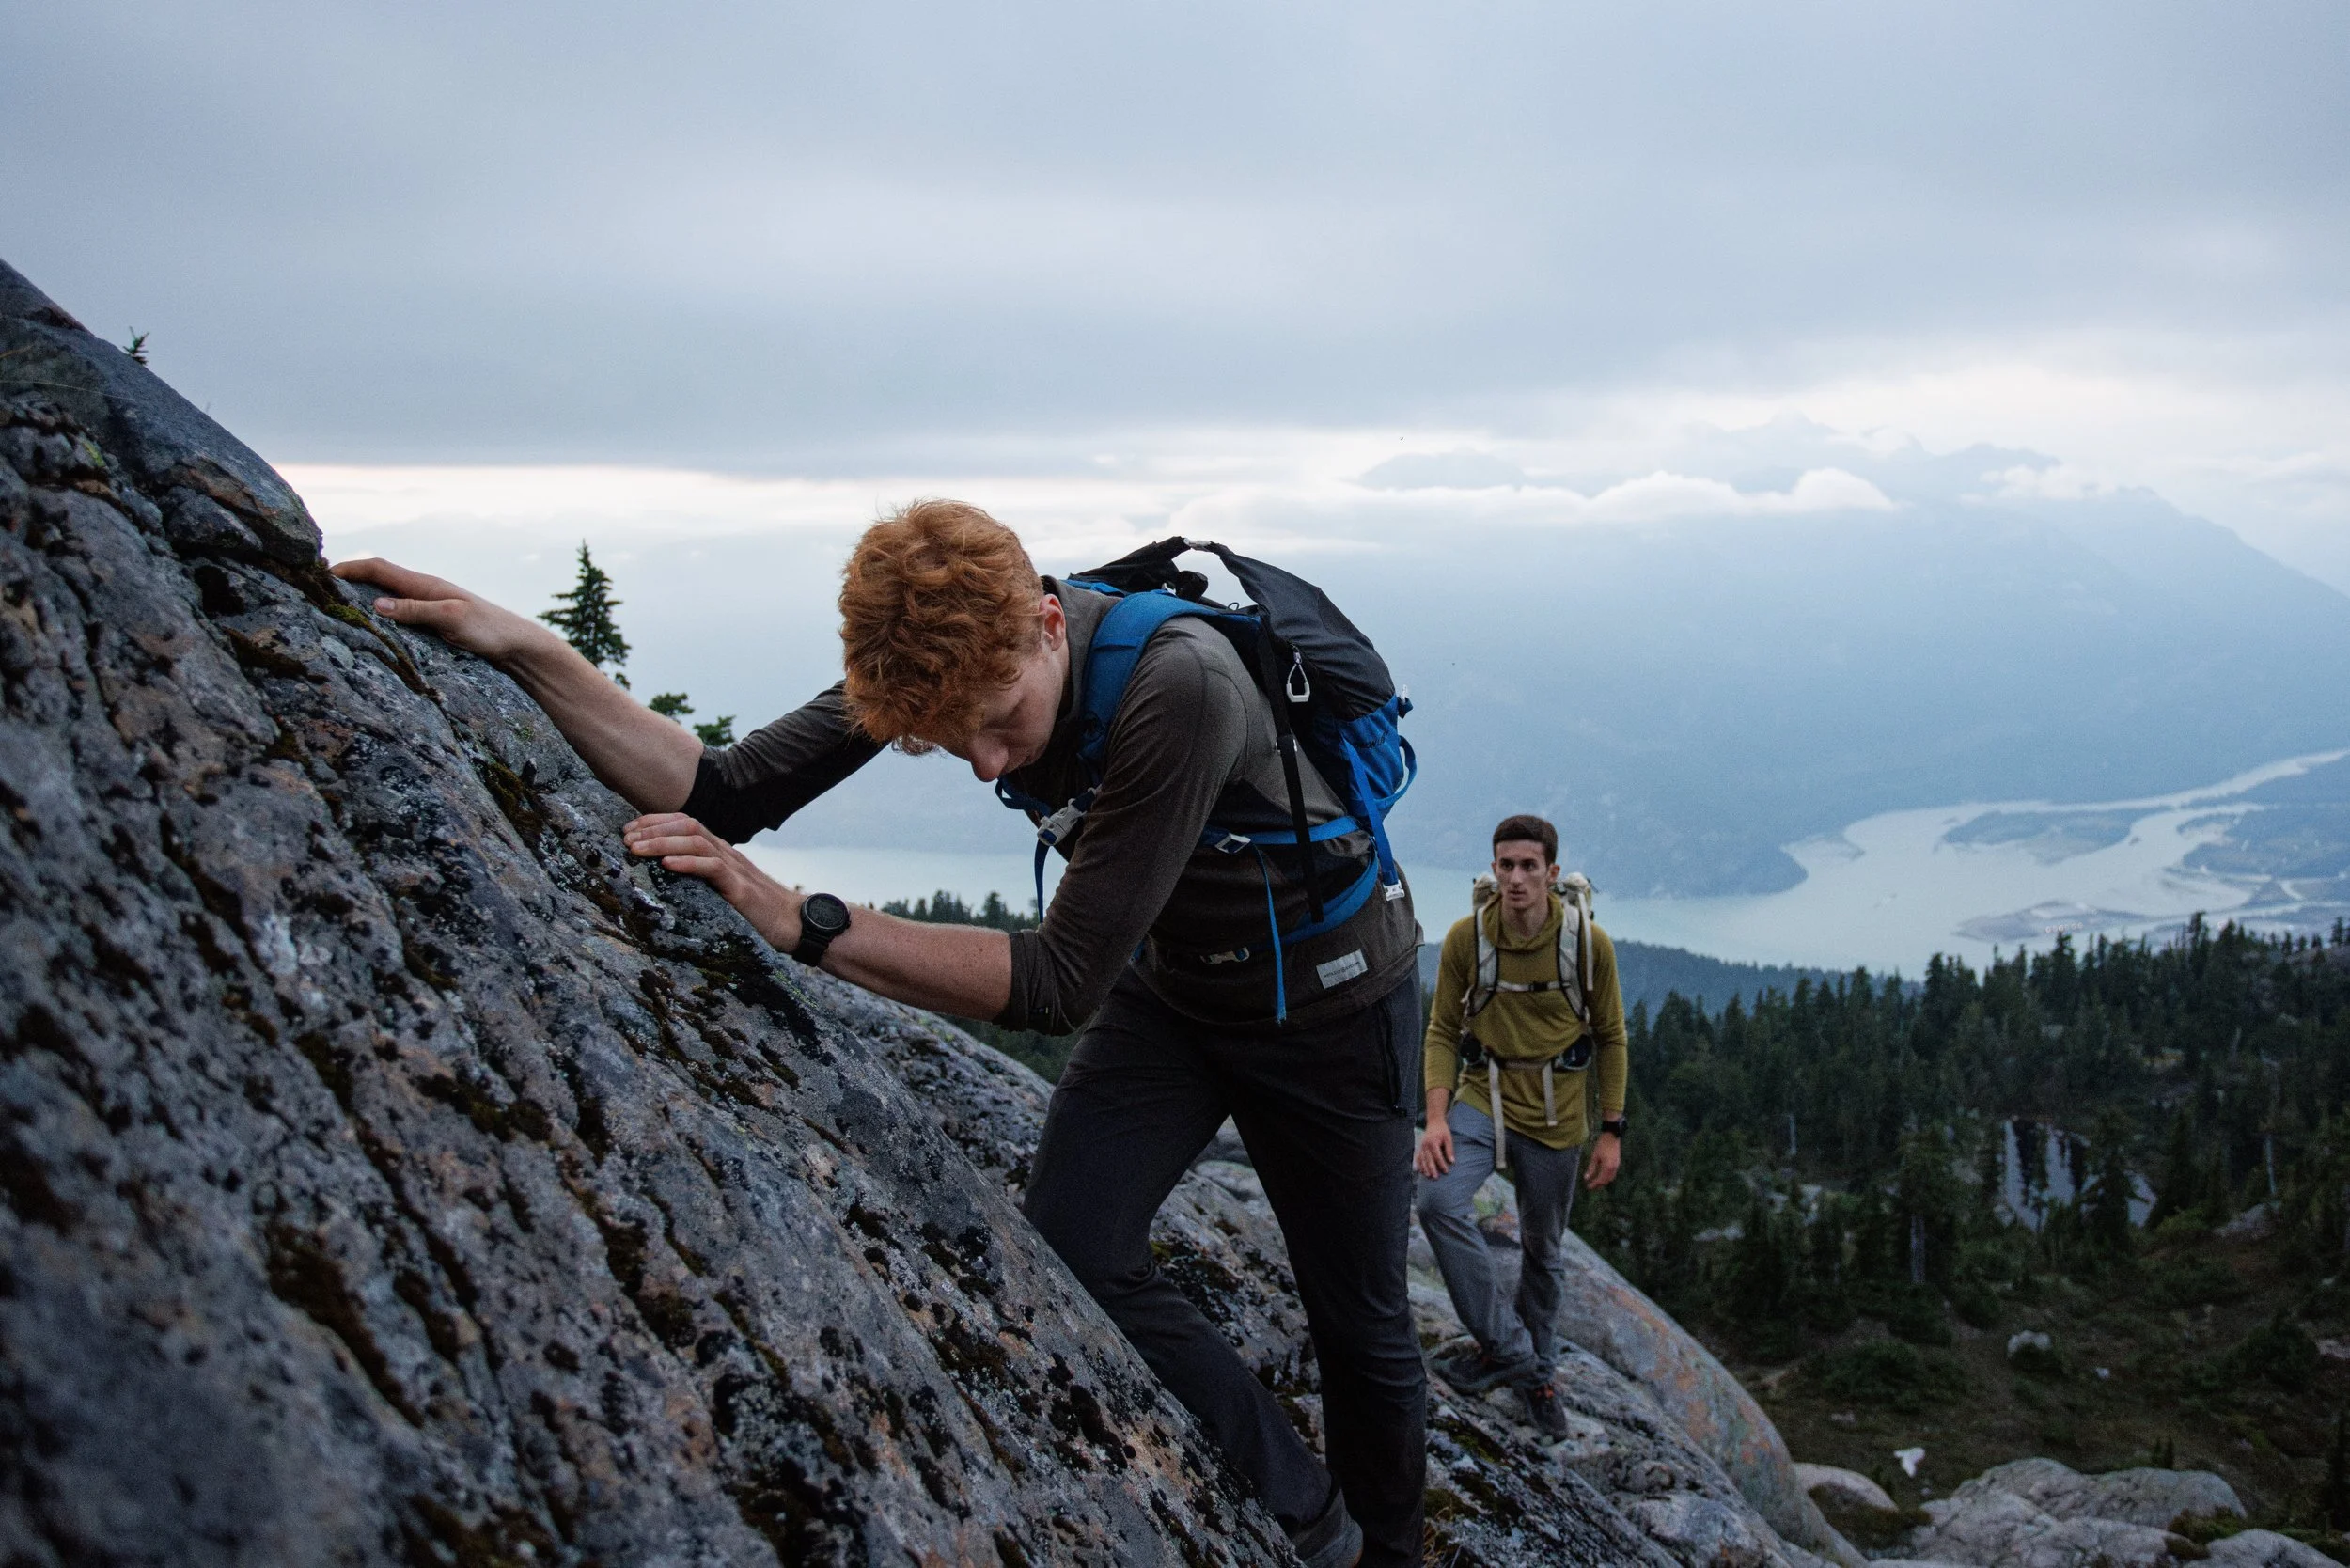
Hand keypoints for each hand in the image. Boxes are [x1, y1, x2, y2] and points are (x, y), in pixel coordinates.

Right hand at [331, 558, 555, 666]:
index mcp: (425, 585)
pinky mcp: (434, 624)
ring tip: (332, 606)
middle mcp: (424, 592)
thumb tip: (375, 604)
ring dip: (361, 597)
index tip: (320, 573)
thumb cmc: (490, 631)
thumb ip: (415, 610)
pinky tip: (369, 627)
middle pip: (378, 579)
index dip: (349, 568)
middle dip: (348, 580)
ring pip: (387, 596)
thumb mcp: (451, 619)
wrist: (519, 646)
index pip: (379, 568)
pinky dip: (379, 615)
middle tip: (316, 590)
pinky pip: (399, 614)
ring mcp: (429, 607)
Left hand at [622, 813, 797, 949]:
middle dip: (652, 829)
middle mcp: (726, 853)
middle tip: (625, 838)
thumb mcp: (721, 889)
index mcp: (719, 852)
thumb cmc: (755, 911)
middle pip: (686, 826)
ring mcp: (734, 868)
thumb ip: (700, 879)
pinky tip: (667, 865)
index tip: (629, 829)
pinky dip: (688, 864)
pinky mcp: (740, 888)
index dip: (655, 822)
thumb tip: (665, 877)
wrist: (792, 923)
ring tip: (637, 849)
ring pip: (696, 842)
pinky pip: (713, 868)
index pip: (685, 824)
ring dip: (662, 843)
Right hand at [1414, 1118, 1454, 1178]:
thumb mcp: (1448, 1138)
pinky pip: (1417, 1157)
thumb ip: (1449, 1150)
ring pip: (1422, 1159)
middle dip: (1432, 1169)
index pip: (1437, 1156)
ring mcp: (1421, 1146)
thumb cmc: (1442, 1130)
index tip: (1446, 1171)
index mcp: (1433, 1143)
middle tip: (1435, 1177)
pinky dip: (1418, 1164)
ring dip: (1424, 1168)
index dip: (1442, 1164)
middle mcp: (1425, 1145)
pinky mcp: (1420, 1147)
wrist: (1434, 1121)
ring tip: (1428, 1176)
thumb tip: (1452, 1161)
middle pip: (1428, 1160)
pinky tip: (1419, 1170)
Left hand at [1584, 1132, 1620, 1188]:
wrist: (1612, 1135)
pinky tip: (1601, 1175)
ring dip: (1603, 1181)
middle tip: (1591, 1186)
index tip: (1588, 1187)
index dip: (1594, 1184)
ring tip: (1595, 1182)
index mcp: (1607, 1167)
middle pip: (1606, 1181)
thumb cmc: (1602, 1144)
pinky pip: (1612, 1173)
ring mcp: (1617, 1165)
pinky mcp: (1617, 1163)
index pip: (1600, 1180)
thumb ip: (1591, 1168)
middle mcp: (1614, 1168)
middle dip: (1598, 1185)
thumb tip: (1586, 1178)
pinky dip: (1606, 1176)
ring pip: (1610, 1178)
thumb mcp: (1595, 1156)